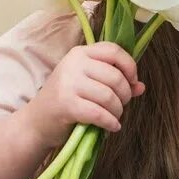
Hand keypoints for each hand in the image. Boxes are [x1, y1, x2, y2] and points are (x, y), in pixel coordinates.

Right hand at [24, 42, 144, 147]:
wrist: (36, 122)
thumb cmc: (66, 100)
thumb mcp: (88, 84)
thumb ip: (115, 81)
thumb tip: (141, 87)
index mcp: (80, 52)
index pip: (114, 51)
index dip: (130, 67)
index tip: (133, 82)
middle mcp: (74, 63)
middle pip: (115, 76)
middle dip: (125, 95)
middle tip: (121, 105)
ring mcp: (69, 83)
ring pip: (109, 96)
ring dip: (118, 111)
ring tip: (115, 117)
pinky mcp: (66, 104)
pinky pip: (99, 113)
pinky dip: (110, 122)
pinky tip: (112, 127)